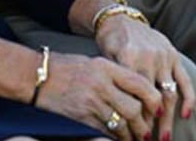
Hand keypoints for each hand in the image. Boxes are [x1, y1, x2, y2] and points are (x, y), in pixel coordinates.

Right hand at [36, 52, 161, 140]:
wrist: (37, 76)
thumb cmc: (66, 67)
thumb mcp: (93, 62)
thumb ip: (115, 75)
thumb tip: (140, 92)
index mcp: (105, 66)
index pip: (139, 84)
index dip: (154, 99)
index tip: (159, 109)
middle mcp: (100, 84)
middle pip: (134, 109)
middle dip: (144, 124)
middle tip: (148, 132)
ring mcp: (91, 102)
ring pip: (122, 124)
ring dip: (132, 135)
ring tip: (137, 138)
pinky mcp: (82, 118)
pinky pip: (106, 132)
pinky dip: (115, 138)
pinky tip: (119, 139)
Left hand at [96, 15, 194, 138]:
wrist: (119, 18)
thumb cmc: (109, 42)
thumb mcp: (106, 58)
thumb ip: (117, 81)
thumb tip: (122, 114)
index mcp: (129, 56)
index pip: (135, 94)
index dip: (135, 118)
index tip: (133, 135)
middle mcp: (149, 57)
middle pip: (153, 98)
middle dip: (151, 124)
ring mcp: (164, 56)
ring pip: (169, 94)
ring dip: (168, 119)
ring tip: (164, 138)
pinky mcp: (174, 55)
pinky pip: (185, 80)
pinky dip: (188, 99)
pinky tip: (185, 116)